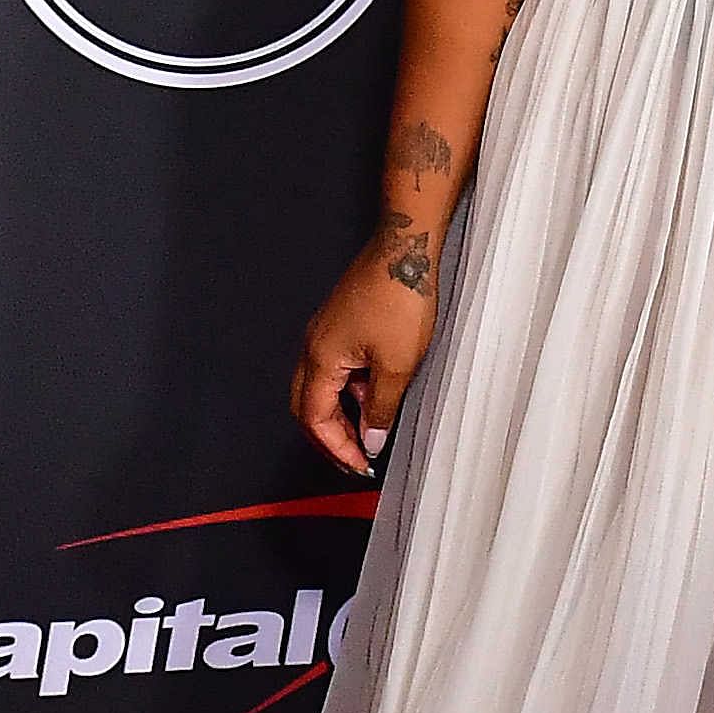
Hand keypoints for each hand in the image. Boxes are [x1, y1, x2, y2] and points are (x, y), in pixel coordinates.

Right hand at [288, 223, 437, 476]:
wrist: (405, 248)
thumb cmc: (399, 296)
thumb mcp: (397, 365)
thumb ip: (380, 407)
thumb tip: (371, 438)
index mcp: (320, 359)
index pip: (315, 419)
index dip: (336, 447)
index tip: (360, 464)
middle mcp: (314, 346)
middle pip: (308, 406)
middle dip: (330, 436)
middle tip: (355, 457)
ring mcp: (325, 333)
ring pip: (322, 387)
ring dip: (342, 412)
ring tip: (371, 428)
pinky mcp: (340, 324)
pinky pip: (336, 367)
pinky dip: (350, 389)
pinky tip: (376, 392)